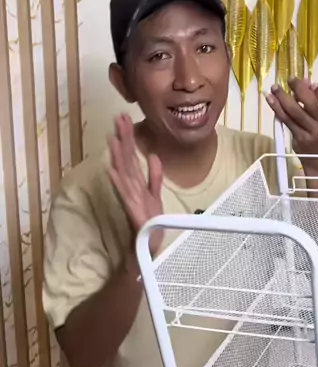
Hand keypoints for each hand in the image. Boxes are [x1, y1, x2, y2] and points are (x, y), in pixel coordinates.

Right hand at [108, 114, 163, 251]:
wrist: (148, 250)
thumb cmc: (150, 225)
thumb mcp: (155, 196)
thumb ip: (154, 177)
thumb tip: (152, 155)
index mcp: (138, 185)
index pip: (132, 157)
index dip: (128, 138)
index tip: (124, 117)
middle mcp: (132, 190)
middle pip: (126, 160)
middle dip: (123, 139)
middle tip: (118, 117)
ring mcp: (132, 201)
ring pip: (124, 174)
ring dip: (118, 156)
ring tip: (112, 137)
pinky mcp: (133, 214)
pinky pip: (125, 196)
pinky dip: (118, 183)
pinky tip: (112, 171)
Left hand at [265, 78, 317, 159]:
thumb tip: (305, 83)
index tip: (310, 83)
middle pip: (311, 104)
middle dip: (299, 88)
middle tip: (290, 79)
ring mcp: (310, 133)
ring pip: (295, 111)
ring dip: (282, 97)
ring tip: (274, 87)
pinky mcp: (298, 138)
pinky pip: (286, 120)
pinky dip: (277, 108)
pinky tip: (271, 100)